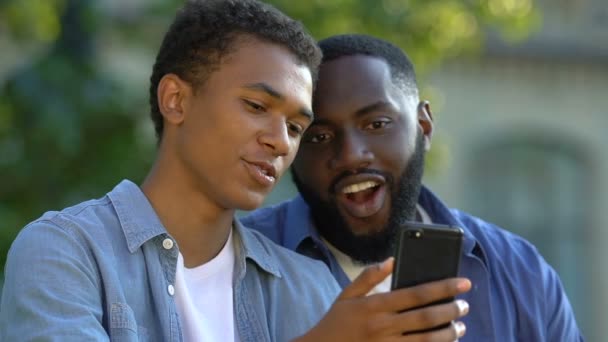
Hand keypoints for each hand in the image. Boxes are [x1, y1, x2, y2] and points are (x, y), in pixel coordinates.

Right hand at [295, 258, 470, 341]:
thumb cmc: (335, 322)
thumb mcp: (346, 295)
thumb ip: (369, 276)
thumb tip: (391, 260)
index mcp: (375, 305)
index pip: (416, 294)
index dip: (443, 287)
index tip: (462, 283)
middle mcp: (384, 326)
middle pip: (426, 317)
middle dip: (451, 310)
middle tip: (465, 305)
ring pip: (427, 340)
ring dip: (448, 333)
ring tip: (460, 326)